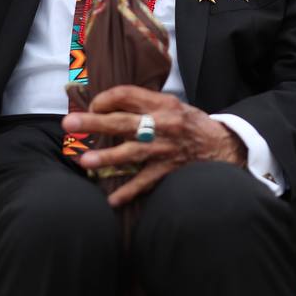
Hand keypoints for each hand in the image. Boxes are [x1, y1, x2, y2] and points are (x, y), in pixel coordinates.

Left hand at [61, 85, 247, 207]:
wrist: (225, 147)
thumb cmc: (193, 124)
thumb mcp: (173, 105)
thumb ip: (146, 103)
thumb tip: (110, 104)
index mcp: (163, 104)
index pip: (127, 94)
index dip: (106, 99)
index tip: (92, 106)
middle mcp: (164, 124)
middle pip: (123, 122)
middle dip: (94, 122)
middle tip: (69, 124)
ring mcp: (166, 150)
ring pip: (131, 153)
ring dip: (106, 158)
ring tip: (85, 161)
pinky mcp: (169, 171)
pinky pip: (145, 182)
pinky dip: (128, 192)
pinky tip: (112, 200)